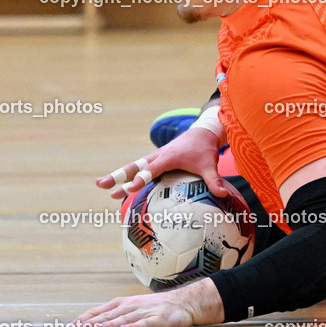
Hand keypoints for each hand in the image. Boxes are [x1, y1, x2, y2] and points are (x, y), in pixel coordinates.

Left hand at [67, 278, 224, 326]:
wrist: (184, 302)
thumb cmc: (156, 306)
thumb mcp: (134, 307)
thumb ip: (116, 314)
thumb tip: (93, 322)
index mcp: (124, 303)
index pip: (100, 310)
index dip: (85, 318)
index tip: (71, 326)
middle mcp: (132, 306)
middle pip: (108, 315)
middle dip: (90, 323)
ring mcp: (145, 312)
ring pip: (123, 319)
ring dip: (108, 325)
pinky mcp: (159, 320)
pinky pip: (145, 324)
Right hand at [96, 127, 227, 198]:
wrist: (202, 132)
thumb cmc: (205, 149)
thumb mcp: (210, 164)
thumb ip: (215, 180)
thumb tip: (224, 194)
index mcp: (169, 158)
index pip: (151, 170)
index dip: (140, 179)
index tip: (129, 188)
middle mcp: (158, 157)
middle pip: (134, 167)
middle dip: (117, 176)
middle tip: (102, 185)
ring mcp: (155, 158)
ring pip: (133, 167)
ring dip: (117, 175)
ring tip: (101, 185)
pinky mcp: (155, 160)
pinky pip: (138, 168)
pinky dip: (127, 176)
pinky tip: (118, 187)